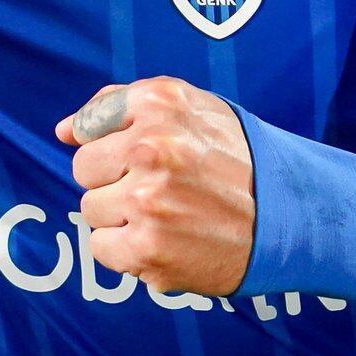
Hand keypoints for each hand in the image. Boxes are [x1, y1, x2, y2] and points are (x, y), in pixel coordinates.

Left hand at [58, 77, 254, 293]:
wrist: (291, 218)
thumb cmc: (234, 160)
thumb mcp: (189, 107)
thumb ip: (120, 105)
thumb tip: (64, 131)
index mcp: (158, 104)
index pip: (88, 126)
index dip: (113, 146)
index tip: (142, 157)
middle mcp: (151, 148)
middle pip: (84, 170)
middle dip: (113, 180)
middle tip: (161, 189)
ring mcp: (149, 200)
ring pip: (91, 210)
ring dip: (122, 217)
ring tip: (170, 215)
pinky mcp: (149, 248)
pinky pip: (102, 248)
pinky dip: (128, 252)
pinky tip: (166, 241)